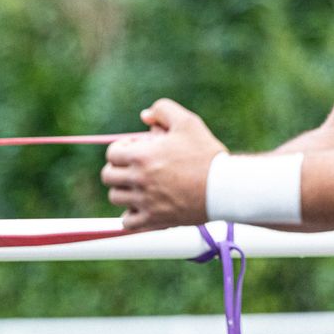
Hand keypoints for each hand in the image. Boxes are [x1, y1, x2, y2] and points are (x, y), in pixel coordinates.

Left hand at [102, 99, 227, 230]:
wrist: (226, 188)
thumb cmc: (207, 154)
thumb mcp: (188, 122)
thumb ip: (164, 110)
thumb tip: (145, 116)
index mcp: (142, 156)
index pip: (112, 154)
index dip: (121, 149)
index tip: (135, 150)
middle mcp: (139, 179)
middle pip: (108, 176)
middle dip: (118, 169)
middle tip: (134, 168)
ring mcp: (145, 201)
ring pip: (115, 197)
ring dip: (123, 190)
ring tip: (140, 186)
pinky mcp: (154, 220)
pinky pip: (127, 222)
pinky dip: (129, 215)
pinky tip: (141, 207)